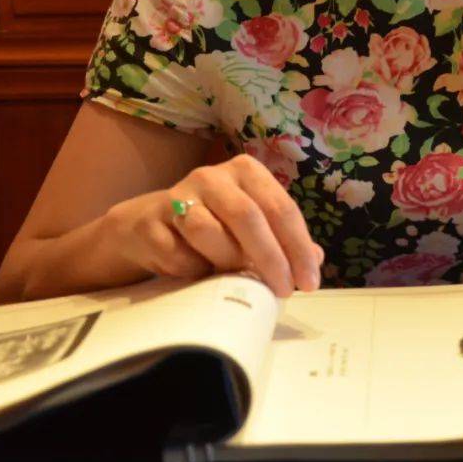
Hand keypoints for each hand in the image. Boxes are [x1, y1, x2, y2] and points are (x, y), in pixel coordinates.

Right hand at [104, 154, 323, 296]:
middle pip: (248, 216)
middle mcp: (212, 176)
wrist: (147, 226)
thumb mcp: (249, 225)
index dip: (298, 246)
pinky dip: (193, 271)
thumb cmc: (211, 225)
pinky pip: (177, 254)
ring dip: (227, 262)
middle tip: (283, 290)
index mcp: (246, 171)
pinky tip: (198, 275)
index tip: (308, 282)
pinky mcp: (150, 223)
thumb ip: (281, 239)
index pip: (281, 207)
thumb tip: (315, 260)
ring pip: (208, 232)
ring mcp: (177, 196)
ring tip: (235, 277)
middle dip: (270, 258)